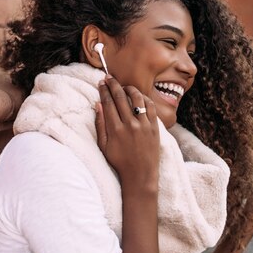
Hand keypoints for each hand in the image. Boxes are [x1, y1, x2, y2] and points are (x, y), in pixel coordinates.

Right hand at [95, 75, 159, 193]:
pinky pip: (150, 106)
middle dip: (113, 84)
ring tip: (124, 86)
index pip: (108, 102)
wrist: (140, 175)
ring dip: (129, 88)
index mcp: (115, 129)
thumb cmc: (119, 162)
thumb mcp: (104, 146)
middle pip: (120, 97)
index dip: (104, 90)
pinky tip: (139, 96)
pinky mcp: (154, 127)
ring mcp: (144, 125)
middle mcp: (130, 125)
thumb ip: (100, 124)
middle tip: (109, 78)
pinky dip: (144, 98)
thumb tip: (98, 105)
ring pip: (137, 98)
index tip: (101, 83)